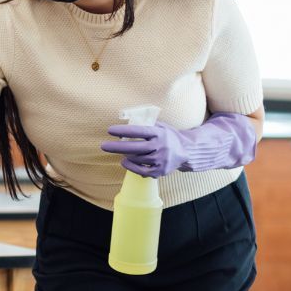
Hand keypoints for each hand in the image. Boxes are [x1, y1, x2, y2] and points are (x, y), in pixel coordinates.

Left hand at [101, 113, 256, 177]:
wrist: (186, 151)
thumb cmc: (168, 136)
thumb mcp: (160, 126)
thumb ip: (145, 123)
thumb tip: (126, 119)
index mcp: (159, 133)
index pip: (138, 131)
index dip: (123, 130)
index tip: (110, 130)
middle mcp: (160, 146)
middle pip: (134, 147)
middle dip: (116, 147)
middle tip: (103, 146)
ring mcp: (160, 160)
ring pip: (135, 159)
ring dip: (125, 155)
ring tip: (123, 152)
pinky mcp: (160, 171)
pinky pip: (140, 171)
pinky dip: (130, 166)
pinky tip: (125, 161)